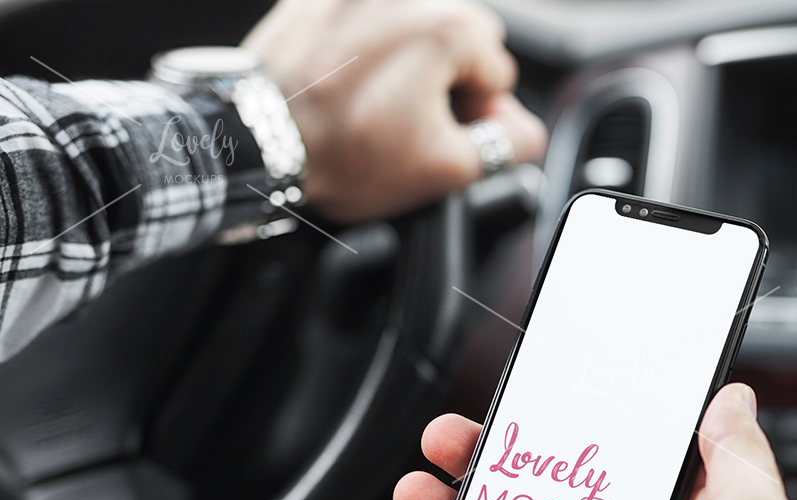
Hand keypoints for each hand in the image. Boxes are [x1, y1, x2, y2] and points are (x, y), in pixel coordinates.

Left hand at [242, 0, 545, 221]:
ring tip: (377, 100)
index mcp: (449, 31)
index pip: (498, 73)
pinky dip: (368, 45)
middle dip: (448, 76)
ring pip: (415, 21)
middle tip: (414, 119)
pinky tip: (348, 81)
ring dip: (410, 57)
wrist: (257, 141)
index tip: (444, 135)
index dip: (479, 114)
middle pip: (461, 35)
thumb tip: (522, 130)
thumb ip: (507, 145)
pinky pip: (367, 14)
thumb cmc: (344, 153)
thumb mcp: (446, 170)